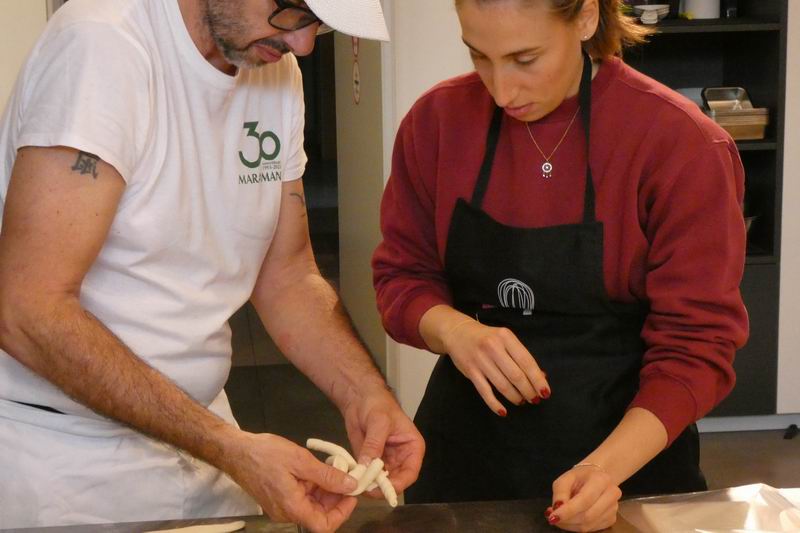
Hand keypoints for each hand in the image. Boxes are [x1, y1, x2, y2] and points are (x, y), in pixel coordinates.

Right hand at [221, 431, 358, 532]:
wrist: (235, 450)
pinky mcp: (278, 498)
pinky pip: (301, 498)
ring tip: (334, 468)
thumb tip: (350, 485)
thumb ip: (327, 475)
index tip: (352, 494)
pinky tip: (318, 469)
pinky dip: (313, 486)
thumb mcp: (301, 461)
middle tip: (346, 476)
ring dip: (325, 490)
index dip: (342, 513)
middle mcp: (286, 513)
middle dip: (336, 498)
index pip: (324, 526)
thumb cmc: (265, 454)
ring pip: (312, 505)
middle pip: (319, 515)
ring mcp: (282, 506)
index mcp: (292, 508)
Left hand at [341, 384, 424, 496]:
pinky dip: (361, 479)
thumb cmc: (377, 404)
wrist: (360, 397)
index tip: (382, 488)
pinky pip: (368, 476)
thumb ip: (374, 444)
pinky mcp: (370, 462)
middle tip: (365, 489)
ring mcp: (386, 462)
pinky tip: (351, 479)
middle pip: (396, 482)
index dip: (398, 484)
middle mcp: (401, 458)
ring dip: (370, 486)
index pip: (410, 473)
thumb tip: (367, 466)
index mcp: (412, 448)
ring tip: (356, 484)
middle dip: (381, 488)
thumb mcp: (378, 421)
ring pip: (381, 482)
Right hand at [442, 318, 549, 414]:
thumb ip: (521, 356)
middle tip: (534, 399)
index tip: (545, 392)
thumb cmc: (486, 337)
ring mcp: (480, 360)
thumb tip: (541, 376)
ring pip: (502, 385)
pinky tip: (503, 411)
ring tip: (521, 401)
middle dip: (528, 391)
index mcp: (505, 337)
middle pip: (516, 375)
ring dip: (515, 397)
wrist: (458, 332)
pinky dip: (495, 403)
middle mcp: (493, 347)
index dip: (537, 379)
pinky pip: (485, 391)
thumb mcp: (505, 340)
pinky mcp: (470, 371)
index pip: (526, 361)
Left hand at [546, 465, 621, 531]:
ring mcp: (614, 508)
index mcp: (601, 479)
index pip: (584, 500)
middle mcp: (611, 494)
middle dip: (567, 520)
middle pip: (587, 516)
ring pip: (589, 525)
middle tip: (553, 518)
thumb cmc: (580, 477)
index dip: (568, 511)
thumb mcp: (566, 478)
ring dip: (570, 525)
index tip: (553, 517)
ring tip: (561, 517)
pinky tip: (571, 518)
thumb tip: (558, 509)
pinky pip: (592, 529)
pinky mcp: (612, 518)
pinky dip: (577, 527)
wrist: (596, 476)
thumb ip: (560, 492)